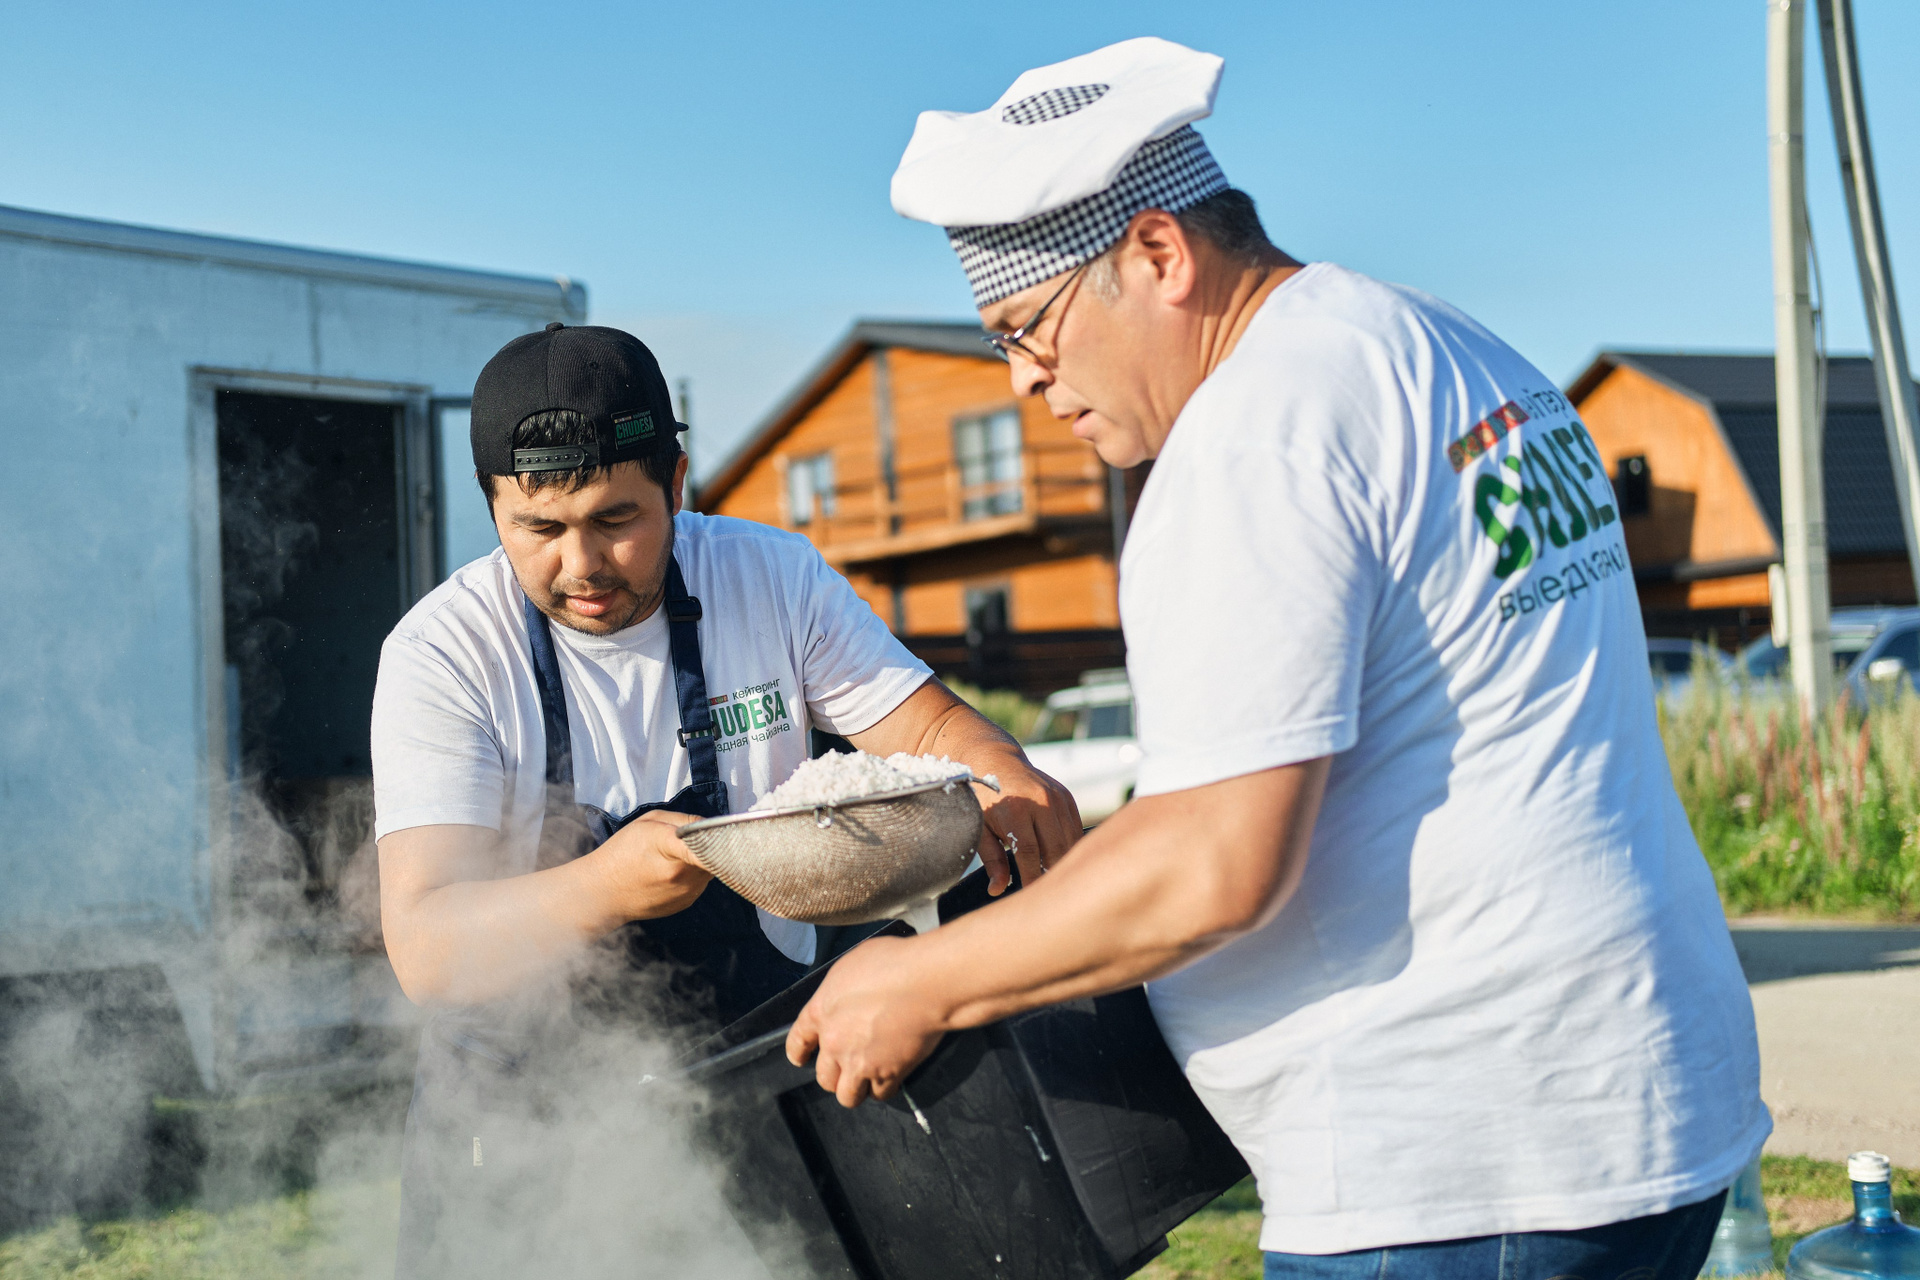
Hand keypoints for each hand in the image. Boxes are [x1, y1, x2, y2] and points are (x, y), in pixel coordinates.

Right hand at [588, 809, 711, 920]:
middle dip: (710, 843)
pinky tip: (672, 871)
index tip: (720, 828)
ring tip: (676, 855)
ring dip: (702, 859)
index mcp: (671, 849)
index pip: (710, 841)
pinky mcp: (686, 903)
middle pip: (716, 853)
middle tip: (694, 837)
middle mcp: (683, 875)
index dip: (719, 833)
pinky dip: (694, 873)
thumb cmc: (621, 853)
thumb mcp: (648, 822)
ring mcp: (687, 892)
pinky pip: (701, 881)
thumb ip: (683, 819)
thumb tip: (710, 825)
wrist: (602, 893)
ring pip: (711, 868)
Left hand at [786, 935, 946, 1107]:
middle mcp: (834, 1043)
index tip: (800, 1059)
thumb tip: (849, 995)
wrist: (925, 983)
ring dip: (857, 1089)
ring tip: (867, 1081)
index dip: (798, 1052)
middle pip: (824, 1076)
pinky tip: (891, 1077)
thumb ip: (842, 989)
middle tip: (848, 1068)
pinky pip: (881, 1094)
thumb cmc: (893, 964)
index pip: (797, 1040)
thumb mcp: (852, 965)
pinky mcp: (888, 1074)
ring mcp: (860, 1063)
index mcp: (821, 1012)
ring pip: (848, 1095)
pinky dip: (885, 1088)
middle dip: (835, 1075)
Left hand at [975, 756, 1082, 894]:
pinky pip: (1075, 830)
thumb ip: (992, 859)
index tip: (1032, 898)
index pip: (1028, 854)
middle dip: (1053, 875)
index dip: (1032, 878)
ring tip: (1058, 883)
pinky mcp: (1067, 798)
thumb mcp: (981, 828)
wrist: (995, 760)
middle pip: (1055, 850)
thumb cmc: (983, 799)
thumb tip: (997, 890)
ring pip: (1070, 842)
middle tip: (1049, 896)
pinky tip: (1063, 861)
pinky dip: (1071, 848)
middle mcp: (1041, 802)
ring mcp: (1057, 798)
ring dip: (1065, 863)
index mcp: (1015, 810)